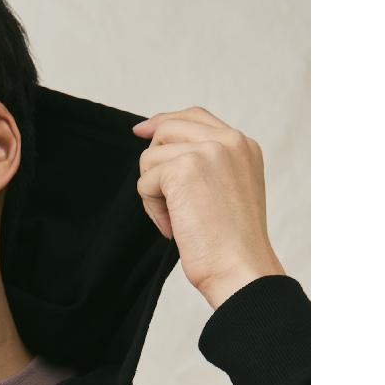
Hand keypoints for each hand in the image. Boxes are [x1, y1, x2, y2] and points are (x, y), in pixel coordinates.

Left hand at [132, 106, 285, 309]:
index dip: (163, 122)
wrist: (240, 267)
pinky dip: (152, 209)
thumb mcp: (228, 191)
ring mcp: (207, 151)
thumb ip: (206, 165)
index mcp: (243, 145)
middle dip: (154, 166)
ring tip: (176, 221)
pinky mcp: (183, 169)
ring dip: (154, 194)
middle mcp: (228, 141)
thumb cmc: (231, 244)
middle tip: (165, 203)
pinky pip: (145, 182)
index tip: (141, 132)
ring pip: (151, 158)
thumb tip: (161, 154)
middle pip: (166, 130)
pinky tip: (173, 228)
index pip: (195, 117)